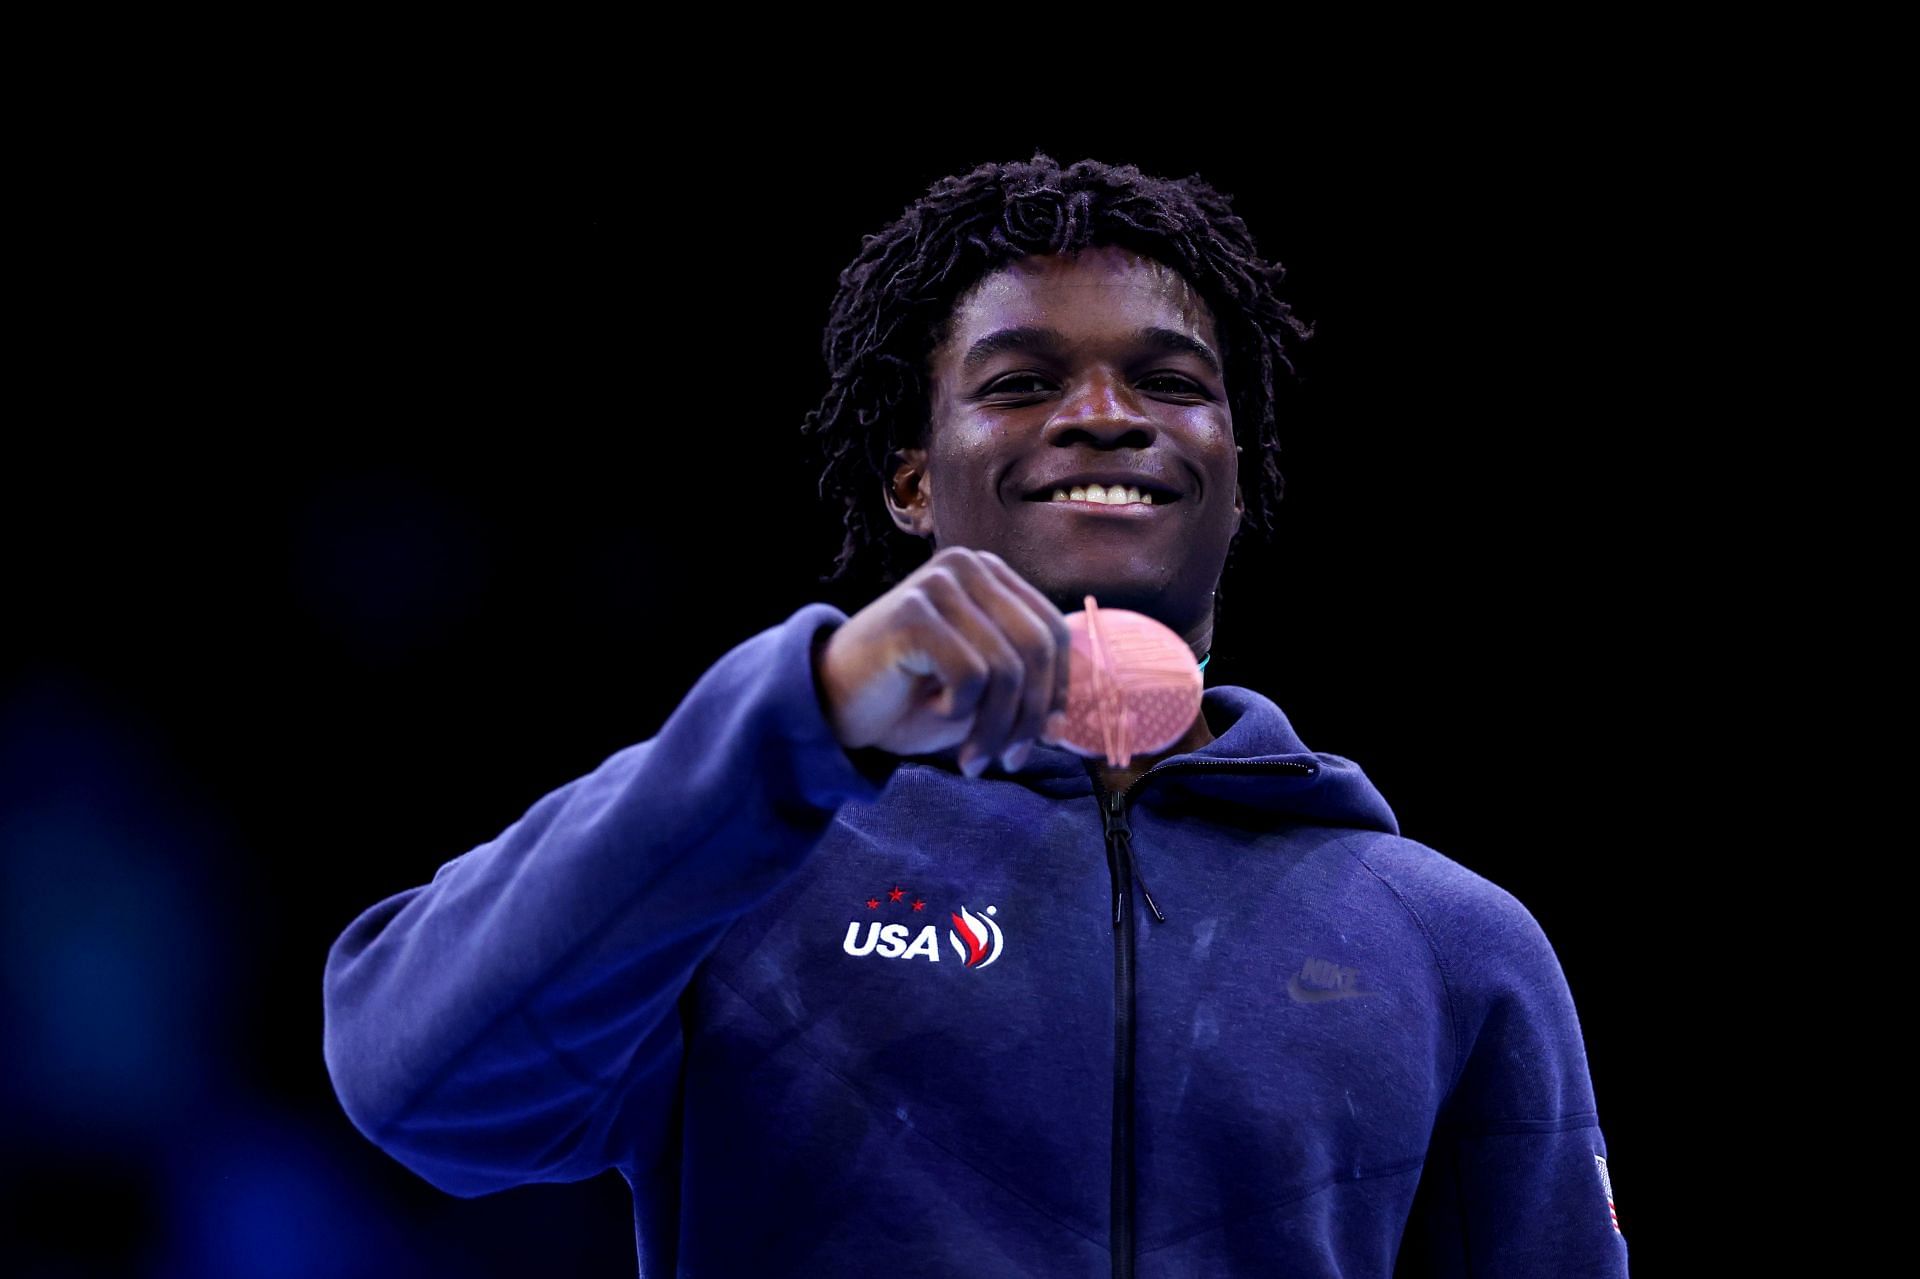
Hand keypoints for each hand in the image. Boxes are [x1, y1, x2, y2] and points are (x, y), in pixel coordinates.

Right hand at [813, 547, 1070, 776]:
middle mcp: (967, 565)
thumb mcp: (981, 695)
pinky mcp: (913, 611)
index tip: (1042, 738)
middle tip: (1009, 762)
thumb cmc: (908, 700)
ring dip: (992, 728)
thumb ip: (1024, 689)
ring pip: (1006, 668)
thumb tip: (1064, 718)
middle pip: (1037, 648)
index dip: (1057, 691)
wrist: (829, 706)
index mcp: (990, 574)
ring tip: (970, 757)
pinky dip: (956, 710)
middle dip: (1028, 717)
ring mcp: (938, 583)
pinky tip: (929, 708)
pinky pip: (970, 674)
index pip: (1053, 631)